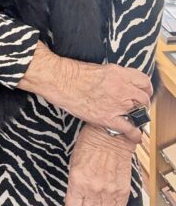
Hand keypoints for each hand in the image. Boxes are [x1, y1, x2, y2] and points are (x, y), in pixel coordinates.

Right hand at [19, 42, 151, 142]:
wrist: (60, 80)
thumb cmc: (73, 73)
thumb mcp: (100, 69)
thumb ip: (115, 77)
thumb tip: (122, 84)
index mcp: (119, 73)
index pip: (143, 81)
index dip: (145, 89)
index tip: (143, 93)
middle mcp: (121, 88)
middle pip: (143, 98)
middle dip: (142, 104)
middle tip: (138, 108)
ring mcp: (115, 103)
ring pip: (139, 113)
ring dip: (138, 117)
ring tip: (134, 119)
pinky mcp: (107, 118)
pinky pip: (129, 128)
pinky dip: (134, 133)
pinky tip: (134, 136)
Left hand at [65, 124, 133, 205]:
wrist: (111, 135)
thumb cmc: (90, 143)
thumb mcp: (74, 162)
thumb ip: (74, 182)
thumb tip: (75, 198)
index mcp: (78, 181)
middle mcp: (93, 189)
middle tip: (87, 204)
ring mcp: (109, 191)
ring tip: (99, 202)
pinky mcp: (123, 190)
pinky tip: (110, 200)